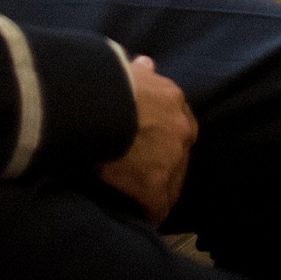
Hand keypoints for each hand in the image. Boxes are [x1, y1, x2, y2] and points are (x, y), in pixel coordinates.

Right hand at [99, 55, 198, 224]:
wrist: (98, 104)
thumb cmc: (108, 83)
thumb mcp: (129, 70)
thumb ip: (141, 72)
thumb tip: (145, 64)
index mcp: (175, 101)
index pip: (176, 126)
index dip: (160, 139)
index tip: (145, 146)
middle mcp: (182, 130)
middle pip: (177, 156)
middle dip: (161, 165)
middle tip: (138, 174)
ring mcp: (172, 160)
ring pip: (170, 185)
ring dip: (154, 191)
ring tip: (134, 198)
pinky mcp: (154, 187)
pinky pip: (155, 209)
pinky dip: (144, 212)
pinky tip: (133, 215)